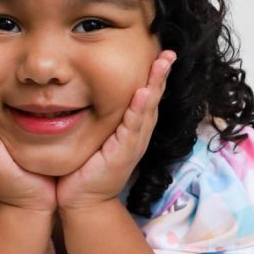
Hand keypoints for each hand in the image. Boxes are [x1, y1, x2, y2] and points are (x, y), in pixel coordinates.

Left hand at [56, 51, 175, 211]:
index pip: (146, 97)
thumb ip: (99, 117)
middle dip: (162, 74)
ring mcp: (133, 144)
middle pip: (154, 98)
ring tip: (162, 63)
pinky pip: (133, 127)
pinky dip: (139, 109)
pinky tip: (143, 93)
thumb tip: (86, 91)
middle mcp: (138, 135)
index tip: (160, 53)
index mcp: (132, 129)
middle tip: (169, 52)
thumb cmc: (86, 169)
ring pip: (148, 109)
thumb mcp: (96, 137)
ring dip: (156, 85)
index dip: (154, 75)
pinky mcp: (123, 153)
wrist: (83, 202)